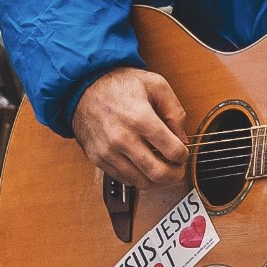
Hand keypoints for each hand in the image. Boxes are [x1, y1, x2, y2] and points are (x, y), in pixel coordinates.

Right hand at [74, 66, 188, 189]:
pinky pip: (123, 179)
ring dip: (156, 180)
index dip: (184, 155)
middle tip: (178, 169)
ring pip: (141, 182)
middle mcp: (122, 138)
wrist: (82, 87)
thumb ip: (175, 111)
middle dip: (175, 175)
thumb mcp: (156, 84)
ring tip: (161, 167)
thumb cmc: (120, 84)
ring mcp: (108, 151)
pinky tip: (142, 165)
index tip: (183, 153)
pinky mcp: (97, 158)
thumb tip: (183, 139)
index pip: (172, 151)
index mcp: (140, 118)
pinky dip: (137, 177)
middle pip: (158, 173)